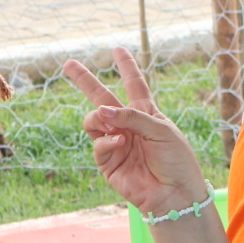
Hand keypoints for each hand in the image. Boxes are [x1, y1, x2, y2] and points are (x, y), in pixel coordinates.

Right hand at [63, 47, 206, 216]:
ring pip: (93, 121)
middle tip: (68, 64)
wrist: (174, 193)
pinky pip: (98, 145)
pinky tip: (120, 142)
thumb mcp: (161, 130)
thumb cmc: (176, 160)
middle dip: (85, 81)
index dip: (127, 67)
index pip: (135, 85)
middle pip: (102, 98)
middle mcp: (128, 125)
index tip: (118, 49)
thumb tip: (102, 109)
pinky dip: (106, 141)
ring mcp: (116, 143)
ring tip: (109, 121)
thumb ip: (132, 116)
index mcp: (146, 113)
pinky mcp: (108, 163)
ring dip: (98, 118)